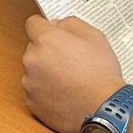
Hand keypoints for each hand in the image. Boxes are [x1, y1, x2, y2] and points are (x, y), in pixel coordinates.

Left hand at [22, 14, 124, 132]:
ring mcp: (30, 83)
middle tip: (70, 60)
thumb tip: (57, 24)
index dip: (45, 27)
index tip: (54, 33)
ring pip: (34, 70)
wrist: (103, 109)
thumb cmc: (101, 74)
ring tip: (70, 79)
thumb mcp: (94, 36)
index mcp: (46, 40)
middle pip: (34, 48)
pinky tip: (65, 93)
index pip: (33, 24)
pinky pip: (36, 90)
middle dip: (48, 51)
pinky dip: (46, 91)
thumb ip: (71, 23)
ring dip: (46, 72)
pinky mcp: (32, 102)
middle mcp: (32, 59)